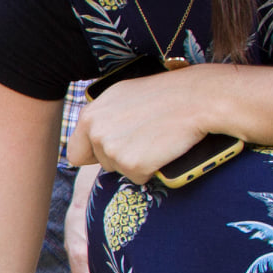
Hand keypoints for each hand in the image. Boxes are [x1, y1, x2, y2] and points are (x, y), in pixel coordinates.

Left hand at [65, 67, 212, 184]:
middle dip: (120, 156)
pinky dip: (151, 170)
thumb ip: (102, 117)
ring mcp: (112, 150)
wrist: (196, 98)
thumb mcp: (121, 96)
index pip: (76, 151)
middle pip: (101, 163)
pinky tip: (162, 149)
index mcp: (89, 114)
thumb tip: (92, 136)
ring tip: (155, 139)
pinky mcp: (132, 165)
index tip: (111, 150)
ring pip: (120, 171)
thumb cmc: (164, 94)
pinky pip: (138, 178)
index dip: (93, 154)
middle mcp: (95, 132)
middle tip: (144, 137)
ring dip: (137, 162)